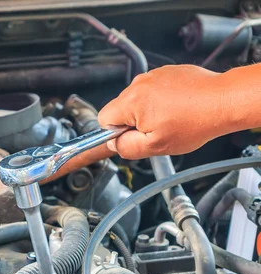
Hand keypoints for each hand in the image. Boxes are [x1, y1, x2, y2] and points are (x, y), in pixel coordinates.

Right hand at [98, 65, 231, 159]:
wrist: (223, 101)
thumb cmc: (195, 121)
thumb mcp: (156, 146)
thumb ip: (127, 147)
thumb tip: (113, 144)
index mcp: (131, 101)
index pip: (103, 119)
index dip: (116, 132)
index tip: (133, 136)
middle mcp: (139, 84)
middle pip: (120, 108)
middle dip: (133, 122)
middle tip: (156, 130)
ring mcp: (153, 75)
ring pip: (137, 100)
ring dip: (148, 111)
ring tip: (171, 118)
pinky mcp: (166, 72)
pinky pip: (153, 90)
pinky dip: (161, 100)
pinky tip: (177, 108)